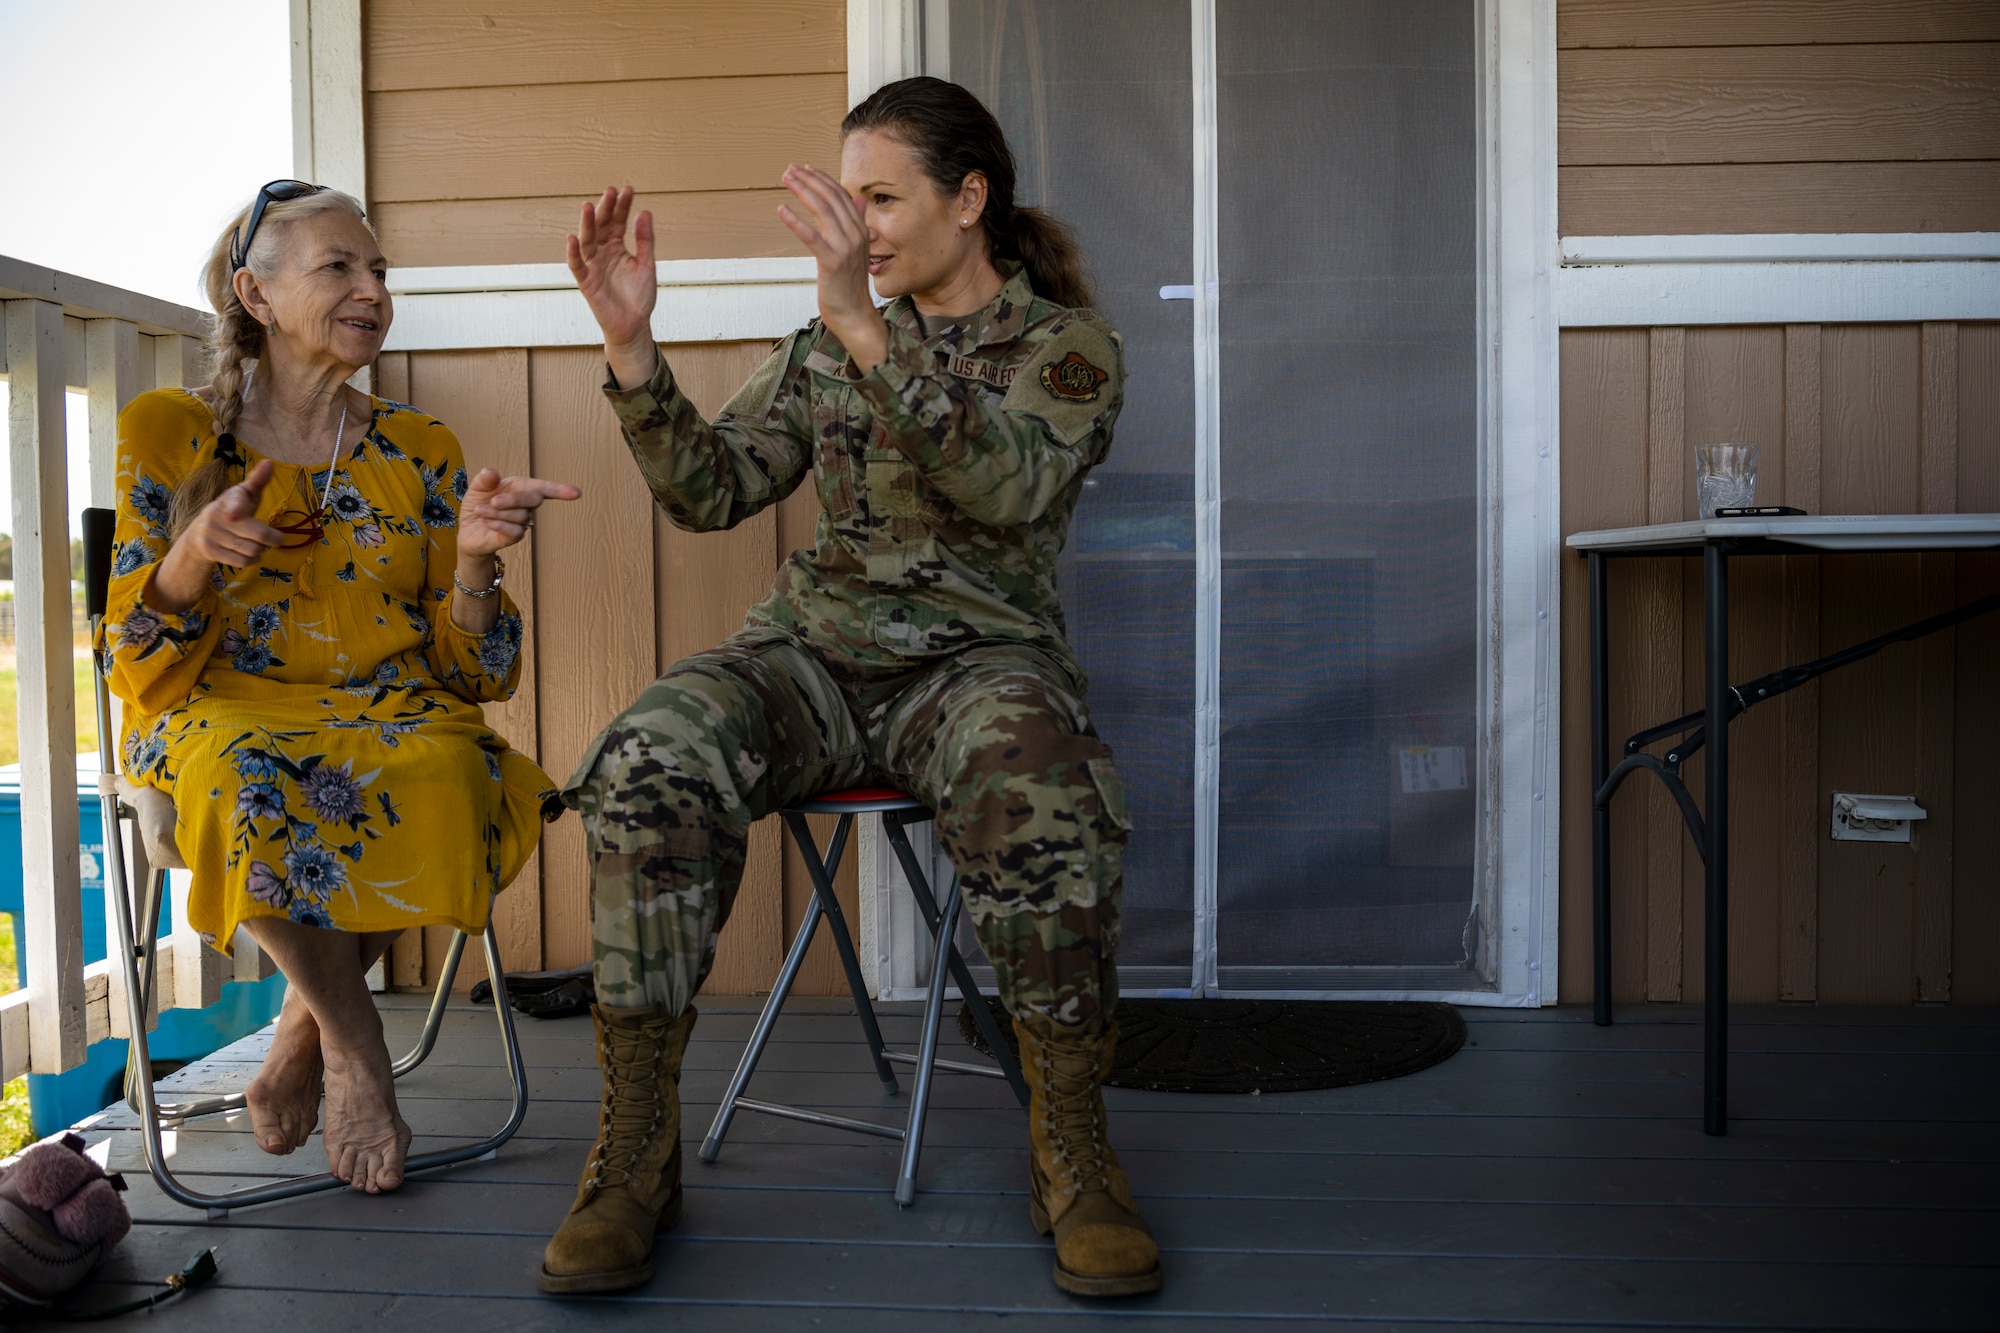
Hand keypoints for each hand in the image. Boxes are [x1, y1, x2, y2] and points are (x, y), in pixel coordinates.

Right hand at [151, 460, 282, 610]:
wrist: (198, 535)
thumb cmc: (232, 511)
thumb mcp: (243, 495)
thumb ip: (257, 481)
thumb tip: (269, 462)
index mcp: (228, 499)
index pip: (234, 503)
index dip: (236, 509)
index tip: (234, 515)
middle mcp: (216, 515)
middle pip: (257, 534)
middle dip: (273, 539)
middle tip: (277, 539)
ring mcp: (211, 534)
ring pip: (252, 549)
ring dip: (261, 550)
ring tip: (258, 544)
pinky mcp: (209, 551)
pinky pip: (241, 561)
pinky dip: (252, 560)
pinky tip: (251, 555)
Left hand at [457, 469, 580, 557]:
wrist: (467, 531)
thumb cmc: (477, 506)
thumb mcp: (476, 489)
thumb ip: (484, 480)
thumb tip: (491, 472)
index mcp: (519, 488)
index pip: (544, 488)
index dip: (560, 490)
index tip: (576, 493)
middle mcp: (525, 505)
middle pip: (534, 499)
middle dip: (514, 500)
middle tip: (494, 501)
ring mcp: (522, 522)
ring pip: (521, 516)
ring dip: (497, 513)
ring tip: (480, 511)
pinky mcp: (514, 538)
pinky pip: (514, 531)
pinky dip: (498, 524)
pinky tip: (486, 522)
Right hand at [567, 186, 658, 387]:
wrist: (634, 325)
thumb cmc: (639, 296)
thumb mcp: (647, 265)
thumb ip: (645, 240)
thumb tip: (645, 212)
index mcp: (617, 246)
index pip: (617, 222)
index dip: (622, 207)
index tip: (628, 190)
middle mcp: (603, 252)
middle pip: (601, 226)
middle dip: (605, 209)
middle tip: (611, 191)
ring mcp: (593, 265)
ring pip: (587, 241)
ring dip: (587, 224)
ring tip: (589, 206)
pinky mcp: (586, 281)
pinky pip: (577, 265)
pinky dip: (573, 252)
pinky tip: (573, 238)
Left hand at [777, 164, 887, 371]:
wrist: (855, 316)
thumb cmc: (850, 286)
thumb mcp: (857, 251)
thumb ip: (858, 224)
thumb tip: (859, 201)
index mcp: (861, 231)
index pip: (842, 196)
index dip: (823, 180)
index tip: (806, 169)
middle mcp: (856, 236)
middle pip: (831, 198)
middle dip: (809, 180)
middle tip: (790, 169)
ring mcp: (845, 249)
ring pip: (822, 211)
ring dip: (802, 191)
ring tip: (786, 179)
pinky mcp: (832, 262)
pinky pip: (812, 237)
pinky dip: (796, 221)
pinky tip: (781, 209)